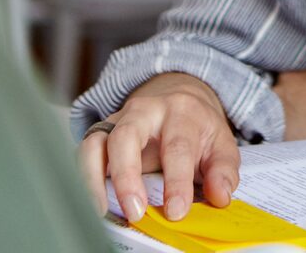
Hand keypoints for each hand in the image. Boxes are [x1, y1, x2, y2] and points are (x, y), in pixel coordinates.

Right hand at [77, 72, 238, 223]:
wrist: (180, 94)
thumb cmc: (198, 125)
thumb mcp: (221, 142)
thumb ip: (223, 170)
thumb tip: (220, 195)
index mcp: (181, 112)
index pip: (177, 147)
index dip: (176, 182)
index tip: (176, 211)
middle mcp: (145, 111)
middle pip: (127, 136)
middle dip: (128, 176)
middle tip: (135, 211)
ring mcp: (118, 120)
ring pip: (96, 142)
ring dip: (94, 178)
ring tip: (102, 210)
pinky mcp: (101, 132)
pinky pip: (83, 151)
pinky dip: (82, 177)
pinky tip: (92, 201)